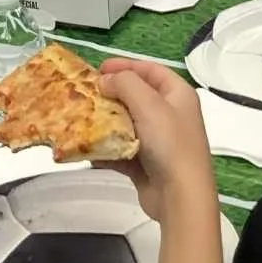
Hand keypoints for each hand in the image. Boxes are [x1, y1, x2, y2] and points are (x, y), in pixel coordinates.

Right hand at [98, 60, 216, 223]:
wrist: (180, 196)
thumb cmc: (170, 144)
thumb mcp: (149, 104)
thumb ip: (125, 83)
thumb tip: (106, 80)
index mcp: (178, 95)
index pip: (151, 70)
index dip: (126, 65)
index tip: (99, 68)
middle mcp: (170, 115)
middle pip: (137, 97)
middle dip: (111, 94)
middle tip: (86, 94)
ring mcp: (159, 141)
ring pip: (127, 124)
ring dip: (105, 122)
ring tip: (81, 119)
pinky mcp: (146, 164)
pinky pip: (121, 151)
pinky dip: (106, 149)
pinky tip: (88, 150)